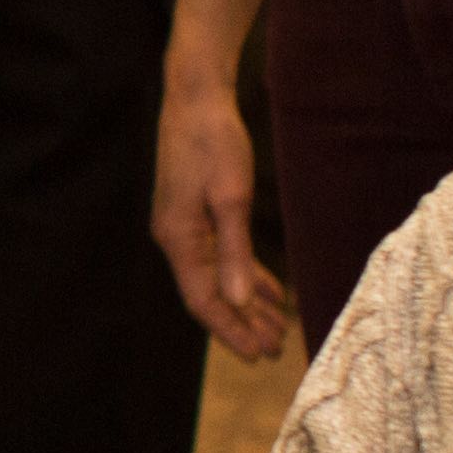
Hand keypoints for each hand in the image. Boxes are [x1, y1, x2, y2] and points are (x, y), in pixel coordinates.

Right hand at [154, 78, 294, 359]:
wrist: (195, 99)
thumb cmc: (212, 142)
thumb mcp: (229, 197)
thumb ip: (234, 250)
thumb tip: (237, 299)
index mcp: (178, 238)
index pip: (202, 298)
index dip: (229, 329)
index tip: (256, 353)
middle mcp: (177, 238)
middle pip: (209, 293)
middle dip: (241, 323)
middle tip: (274, 349)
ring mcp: (186, 226)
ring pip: (218, 277)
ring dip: (245, 303)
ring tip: (275, 328)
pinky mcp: (197, 213)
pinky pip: (223, 255)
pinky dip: (245, 274)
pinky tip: (269, 292)